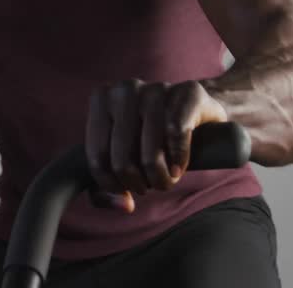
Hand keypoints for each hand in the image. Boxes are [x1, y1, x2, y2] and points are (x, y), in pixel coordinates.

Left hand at [85, 78, 227, 211]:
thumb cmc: (150, 138)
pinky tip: (180, 166)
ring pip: (150, 154)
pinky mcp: (188, 92)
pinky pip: (177, 135)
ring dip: (161, 178)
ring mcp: (157, 88)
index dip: (112, 184)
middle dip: (138, 184)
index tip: (126, 190)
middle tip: (150, 185)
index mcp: (102, 99)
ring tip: (166, 179)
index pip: (98, 157)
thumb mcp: (121, 158)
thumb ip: (104, 189)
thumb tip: (124, 205)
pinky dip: (179, 160)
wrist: (195, 110)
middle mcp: (126, 89)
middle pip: (122, 159)